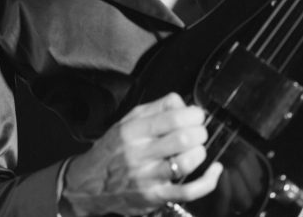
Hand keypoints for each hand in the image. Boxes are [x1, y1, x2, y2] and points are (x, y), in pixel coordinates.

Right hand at [59, 93, 221, 216]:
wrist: (87, 185)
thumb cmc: (114, 148)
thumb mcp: (129, 120)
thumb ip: (158, 107)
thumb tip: (185, 104)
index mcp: (134, 131)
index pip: (172, 117)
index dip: (193, 114)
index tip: (197, 115)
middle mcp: (139, 155)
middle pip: (183, 138)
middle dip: (200, 132)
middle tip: (198, 132)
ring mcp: (148, 178)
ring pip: (186, 163)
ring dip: (200, 153)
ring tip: (197, 149)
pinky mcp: (155, 198)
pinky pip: (188, 192)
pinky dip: (207, 181)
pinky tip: (214, 170)